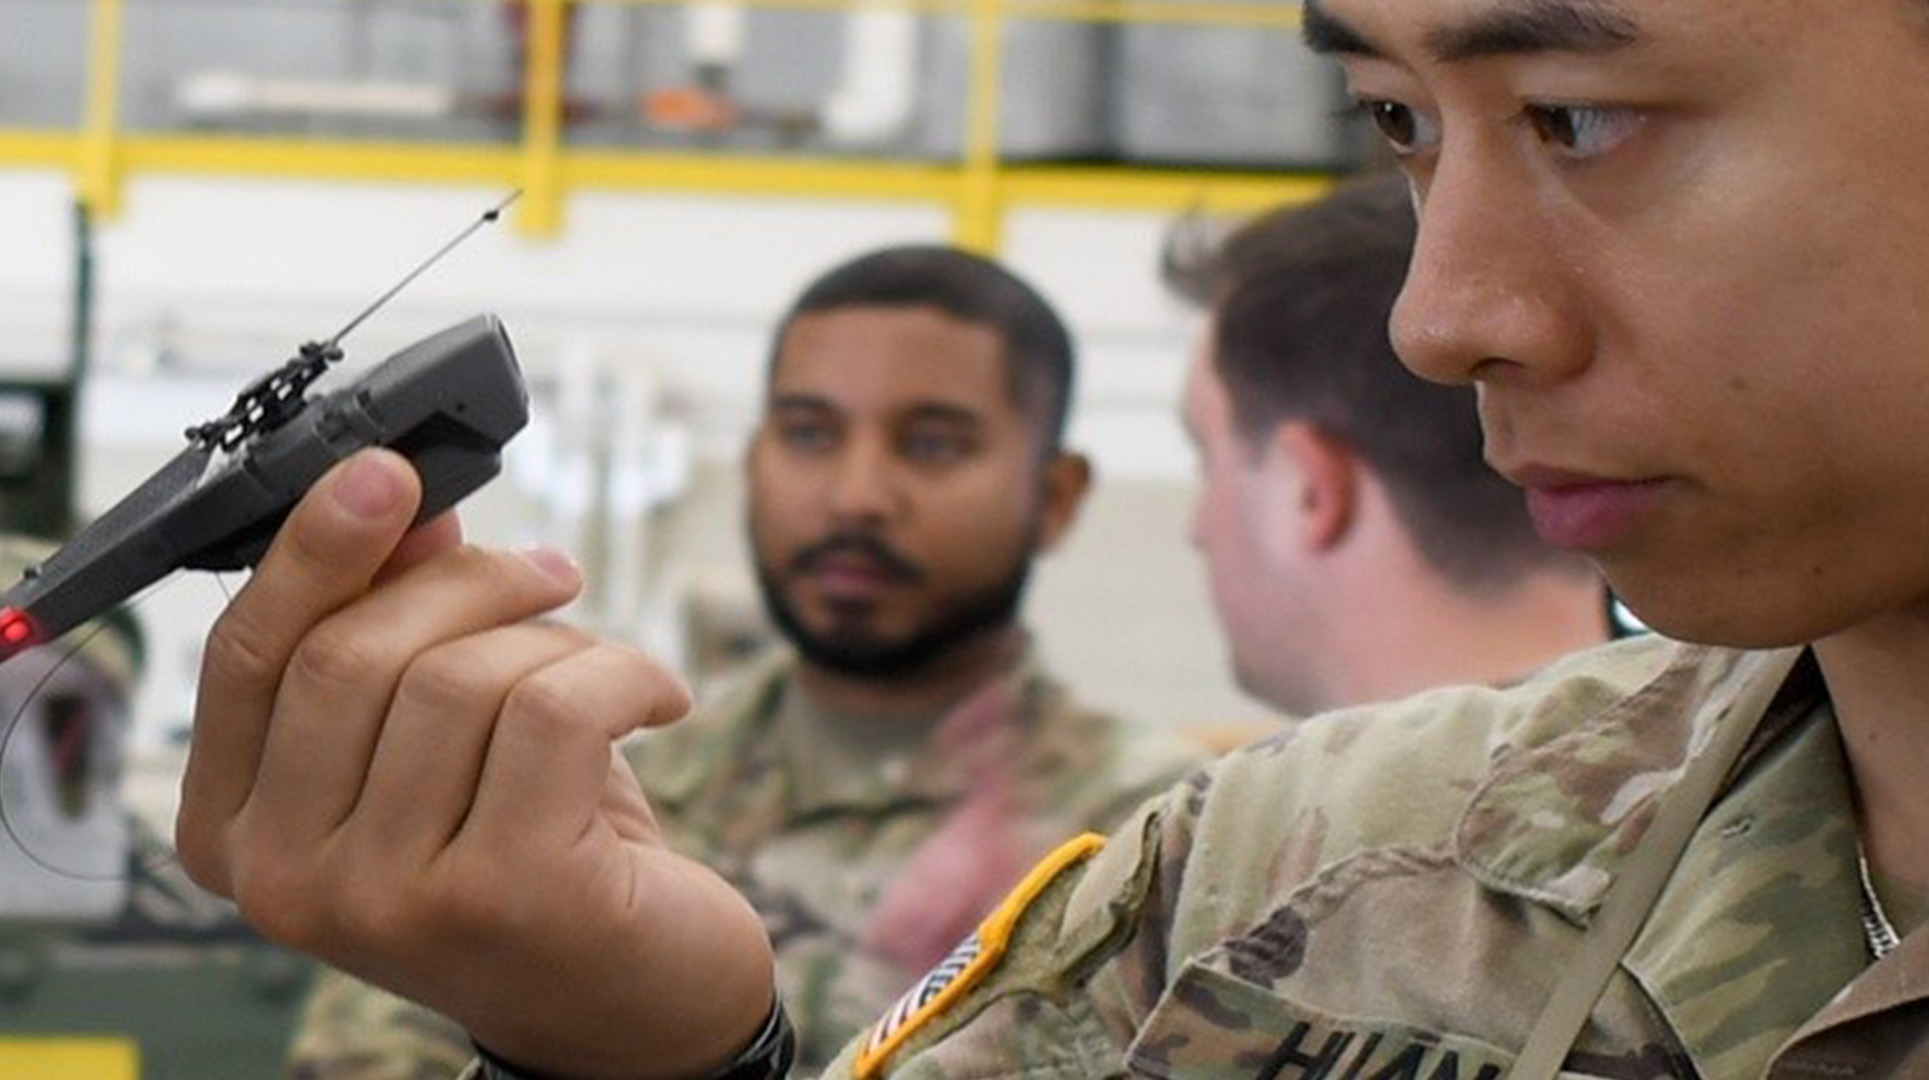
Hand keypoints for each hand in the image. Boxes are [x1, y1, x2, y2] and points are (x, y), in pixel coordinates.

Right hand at [175, 450, 774, 1079]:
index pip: (247, 655)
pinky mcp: (502, 894)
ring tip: (609, 669)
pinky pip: (555, 706)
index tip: (386, 469)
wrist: (632, 1007)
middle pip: (356, 651)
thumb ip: (400, 629)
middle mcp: (289, 881)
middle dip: (471, 581)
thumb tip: (402, 504)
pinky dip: (625, 672)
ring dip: (559, 639)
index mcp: (239, 831)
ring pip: (462, 676)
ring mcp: (387, 899)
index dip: (315, 547)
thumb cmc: (535, 858)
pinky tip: (659, 699)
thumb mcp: (446, 740)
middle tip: (552, 571)